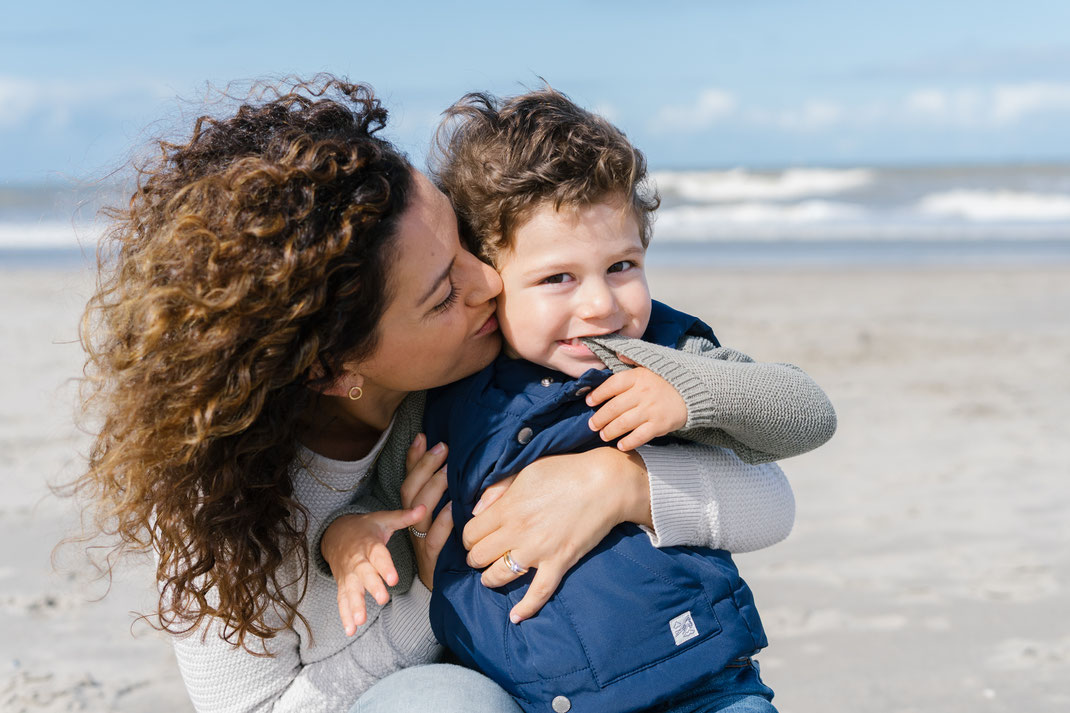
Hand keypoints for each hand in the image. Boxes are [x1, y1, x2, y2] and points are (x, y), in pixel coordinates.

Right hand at [323, 506, 425, 635]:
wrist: (335, 534)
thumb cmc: (365, 528)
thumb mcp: (384, 519)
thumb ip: (404, 517)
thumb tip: (424, 508)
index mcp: (369, 545)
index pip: (378, 555)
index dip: (385, 566)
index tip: (393, 578)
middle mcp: (358, 561)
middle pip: (364, 575)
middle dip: (372, 587)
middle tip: (382, 599)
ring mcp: (349, 575)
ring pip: (351, 591)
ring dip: (354, 606)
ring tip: (360, 622)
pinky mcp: (343, 585)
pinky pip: (342, 601)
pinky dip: (344, 616)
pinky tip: (350, 631)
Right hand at [400, 434, 453, 590]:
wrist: (438, 587)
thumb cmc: (444, 546)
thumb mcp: (440, 516)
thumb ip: (443, 492)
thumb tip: (454, 462)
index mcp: (413, 511)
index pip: (409, 479)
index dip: (414, 458)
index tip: (424, 436)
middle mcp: (412, 523)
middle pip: (410, 490)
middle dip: (424, 466)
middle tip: (443, 447)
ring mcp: (419, 539)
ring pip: (419, 510)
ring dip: (433, 487)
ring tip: (448, 469)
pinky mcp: (431, 557)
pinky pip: (434, 537)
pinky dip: (444, 520)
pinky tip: (455, 506)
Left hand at [462, 447, 650, 622]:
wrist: (605, 484)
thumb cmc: (565, 471)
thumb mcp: (525, 470)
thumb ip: (497, 489)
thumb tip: (476, 509)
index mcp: (507, 507)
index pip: (470, 532)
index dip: (468, 536)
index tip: (474, 537)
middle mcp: (517, 532)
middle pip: (479, 556)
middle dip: (475, 557)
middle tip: (480, 555)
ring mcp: (538, 550)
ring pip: (499, 576)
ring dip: (490, 579)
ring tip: (490, 577)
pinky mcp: (559, 563)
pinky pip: (538, 593)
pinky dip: (526, 608)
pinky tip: (515, 617)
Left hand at [586, 363, 686, 449]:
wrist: (695, 392)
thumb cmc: (668, 380)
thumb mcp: (650, 365)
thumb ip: (632, 361)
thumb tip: (617, 354)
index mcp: (638, 377)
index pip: (612, 385)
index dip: (598, 394)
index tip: (589, 401)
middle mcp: (643, 393)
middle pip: (614, 407)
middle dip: (600, 418)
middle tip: (592, 425)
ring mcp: (651, 410)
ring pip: (623, 423)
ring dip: (610, 431)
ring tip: (603, 435)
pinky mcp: (660, 424)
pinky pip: (640, 436)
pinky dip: (628, 442)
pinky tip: (620, 445)